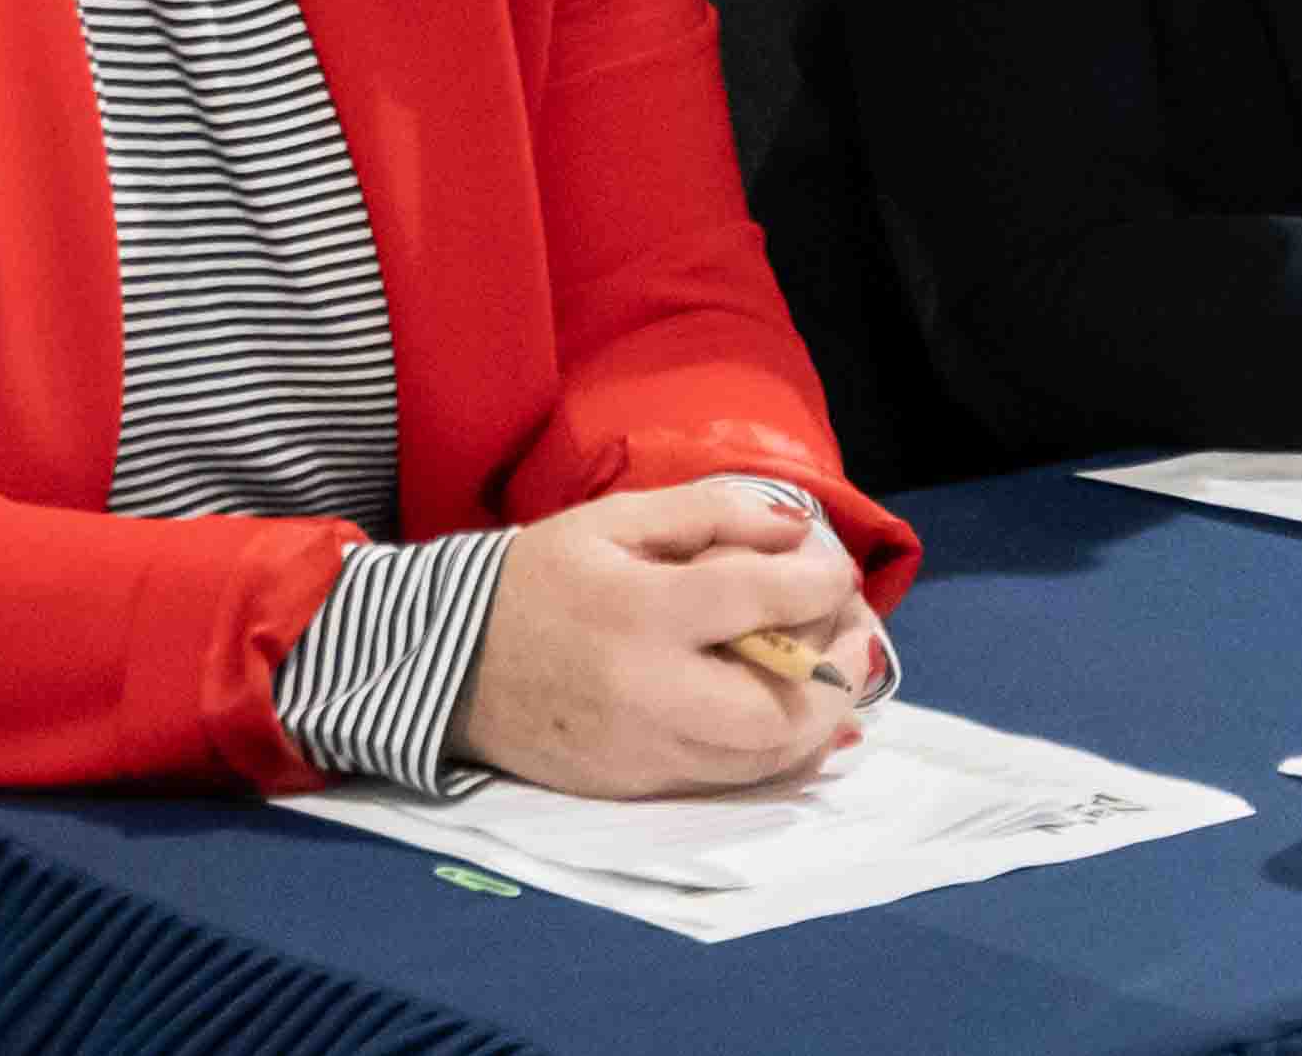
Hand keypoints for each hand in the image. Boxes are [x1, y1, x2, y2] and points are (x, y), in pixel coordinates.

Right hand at [448, 481, 875, 798]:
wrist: (442, 664)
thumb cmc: (536, 578)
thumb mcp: (615, 520)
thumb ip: (711, 512)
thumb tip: (797, 532)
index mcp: (638, 612)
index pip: (758, 601)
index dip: (820, 585)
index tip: (840, 573)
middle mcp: (645, 694)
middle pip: (777, 711)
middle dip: (838, 675)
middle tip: (859, 636)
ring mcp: (639, 754)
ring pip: (761, 762)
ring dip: (818, 721)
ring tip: (836, 674)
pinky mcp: (631, 789)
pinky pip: (725, 781)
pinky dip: (774, 753)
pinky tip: (791, 714)